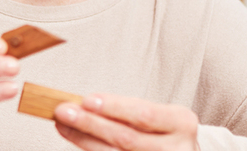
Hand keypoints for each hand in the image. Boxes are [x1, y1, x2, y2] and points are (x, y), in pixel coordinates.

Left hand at [54, 94, 198, 150]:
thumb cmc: (166, 133)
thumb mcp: (158, 115)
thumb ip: (128, 111)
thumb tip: (85, 104)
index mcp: (182, 122)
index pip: (143, 114)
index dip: (114, 107)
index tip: (86, 100)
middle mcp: (177, 149)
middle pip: (126, 137)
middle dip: (91, 123)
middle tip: (65, 112)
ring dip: (85, 140)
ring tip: (64, 126)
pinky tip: (79, 141)